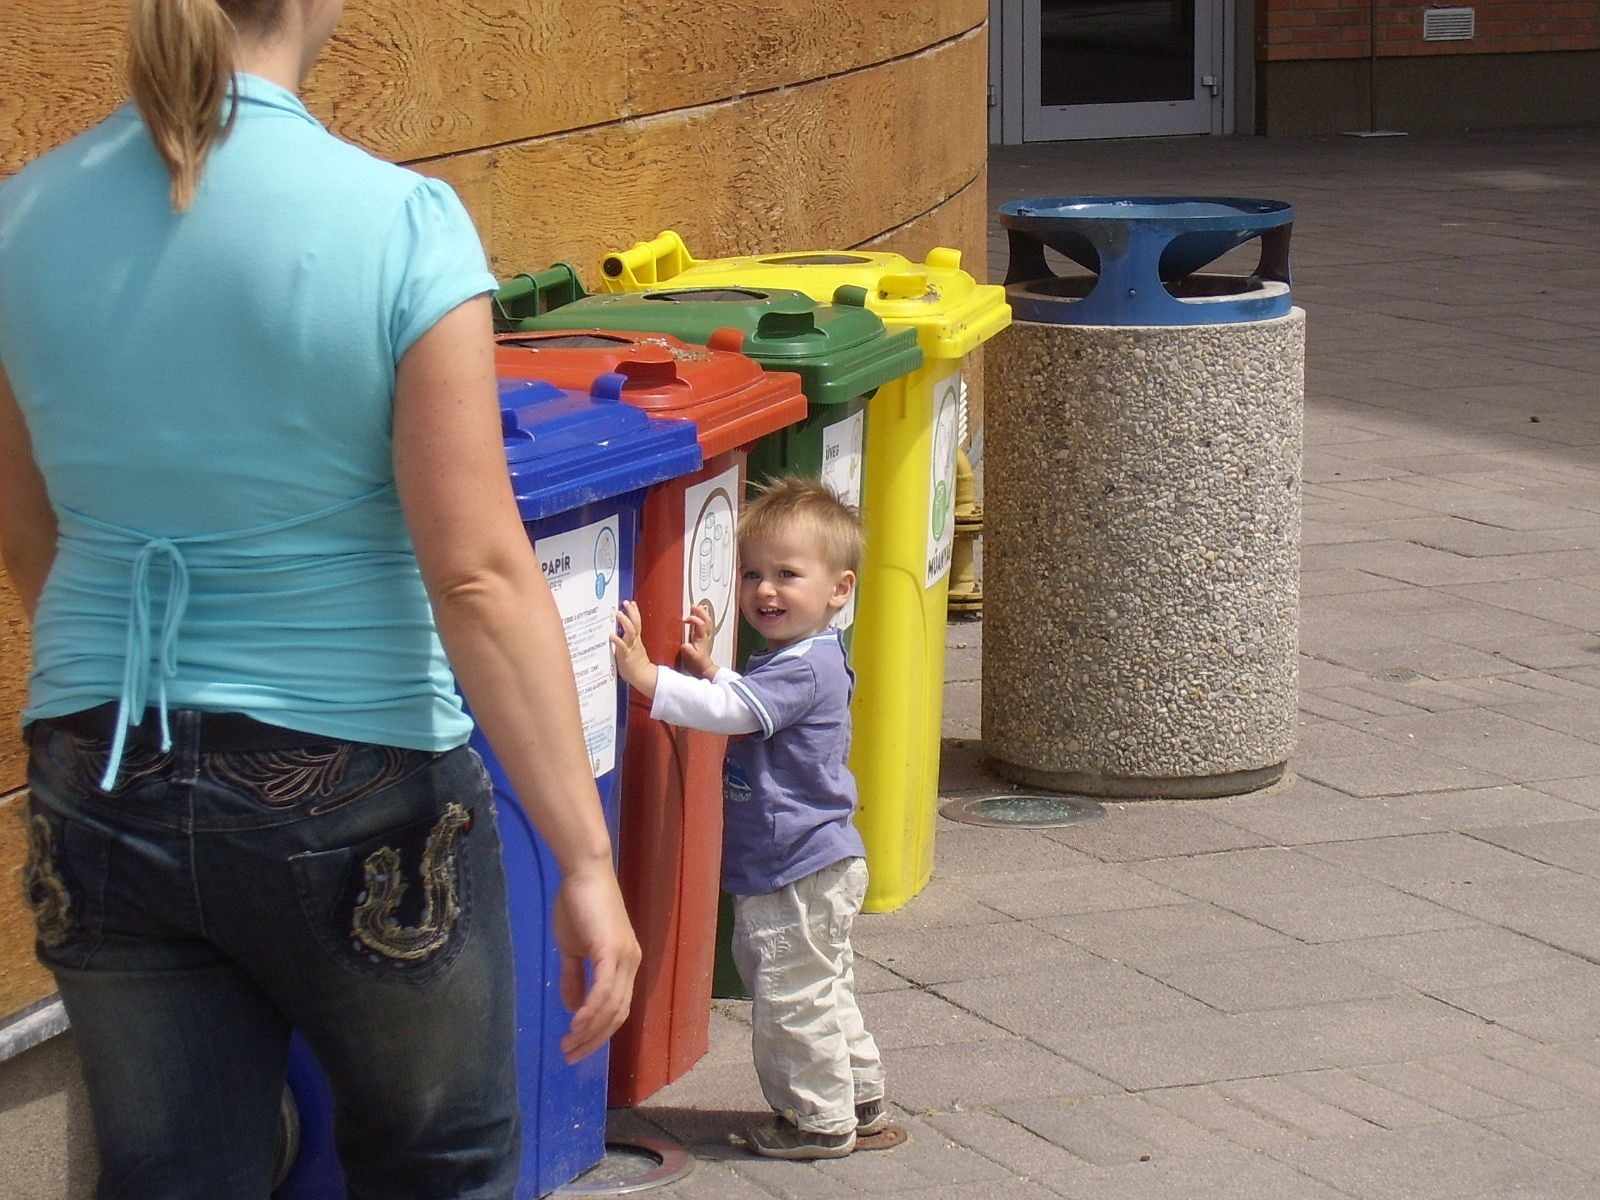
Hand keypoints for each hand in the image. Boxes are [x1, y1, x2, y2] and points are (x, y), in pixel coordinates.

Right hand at [551, 860, 640, 1063]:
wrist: (583, 873)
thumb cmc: (577, 905)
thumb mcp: (573, 948)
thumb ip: (574, 978)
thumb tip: (573, 1009)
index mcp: (624, 964)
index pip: (617, 1009)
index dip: (598, 1032)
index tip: (576, 1048)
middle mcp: (630, 964)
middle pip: (618, 1014)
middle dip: (594, 1040)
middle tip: (570, 1056)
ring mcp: (624, 957)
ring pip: (612, 1006)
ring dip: (590, 1030)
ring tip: (568, 1045)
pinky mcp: (612, 950)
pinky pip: (605, 989)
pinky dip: (592, 1010)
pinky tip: (576, 1024)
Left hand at [609, 600, 656, 695]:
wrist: (642, 677)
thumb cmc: (636, 664)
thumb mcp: (635, 649)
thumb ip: (630, 641)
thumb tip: (622, 633)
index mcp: (637, 640)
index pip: (637, 623)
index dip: (635, 612)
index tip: (632, 602)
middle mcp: (635, 642)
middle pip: (635, 624)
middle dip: (631, 612)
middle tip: (626, 603)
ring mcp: (630, 648)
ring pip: (630, 632)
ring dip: (625, 622)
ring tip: (619, 614)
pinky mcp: (625, 656)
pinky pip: (622, 647)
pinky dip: (618, 641)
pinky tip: (612, 635)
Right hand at [679, 601, 718, 679]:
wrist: (704, 669)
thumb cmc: (696, 664)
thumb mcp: (690, 658)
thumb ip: (687, 650)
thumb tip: (685, 644)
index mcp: (701, 639)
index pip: (700, 624)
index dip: (693, 619)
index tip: (684, 619)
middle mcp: (705, 636)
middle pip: (707, 620)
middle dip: (701, 612)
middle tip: (694, 606)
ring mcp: (706, 636)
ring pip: (708, 622)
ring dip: (703, 613)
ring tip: (696, 607)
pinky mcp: (704, 638)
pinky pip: (706, 625)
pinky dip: (703, 618)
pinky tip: (698, 616)